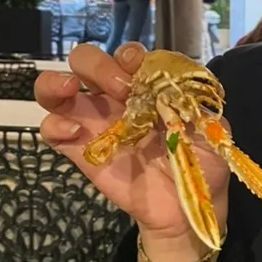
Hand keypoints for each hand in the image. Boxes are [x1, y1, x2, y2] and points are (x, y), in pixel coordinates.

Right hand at [35, 43, 230, 241]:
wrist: (186, 206)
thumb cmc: (201, 162)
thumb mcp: (210, 129)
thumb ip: (193, 106)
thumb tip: (173, 90)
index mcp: (147, 85)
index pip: (129, 55)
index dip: (130, 56)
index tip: (140, 71)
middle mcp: (117, 97)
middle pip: (87, 60)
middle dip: (98, 65)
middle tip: (120, 89)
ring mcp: (95, 122)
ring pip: (56, 87)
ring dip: (56, 81)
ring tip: (69, 89)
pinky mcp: (80, 150)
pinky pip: (51, 129)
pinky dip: (54, 124)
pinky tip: (74, 133)